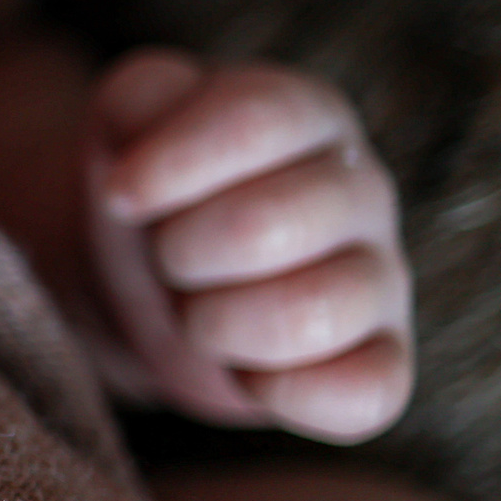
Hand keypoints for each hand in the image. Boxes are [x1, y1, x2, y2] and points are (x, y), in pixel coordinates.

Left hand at [83, 49, 412, 443]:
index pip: (255, 117)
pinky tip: (243, 368)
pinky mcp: (380, 366)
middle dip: (179, 251)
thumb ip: (136, 104)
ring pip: (310, 315)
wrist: (148, 277)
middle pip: (265, 224)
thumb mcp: (126, 122)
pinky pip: (361, 396)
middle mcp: (360, 192)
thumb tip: (141, 165)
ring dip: (215, 322)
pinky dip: (282, 392)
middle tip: (167, 255)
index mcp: (304, 114)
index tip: (120, 195)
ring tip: (197, 308)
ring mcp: (381, 281)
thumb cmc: (149, 187)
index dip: (172, 163)